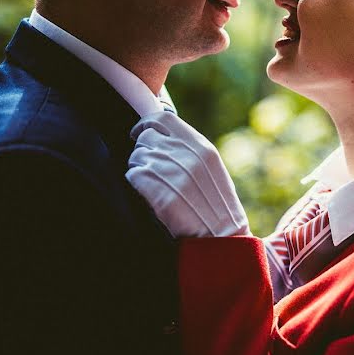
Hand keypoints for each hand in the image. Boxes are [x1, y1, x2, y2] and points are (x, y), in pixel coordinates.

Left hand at [126, 111, 249, 237]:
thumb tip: (163, 135)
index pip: (163, 119)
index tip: (138, 133)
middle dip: (142, 150)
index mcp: (201, 147)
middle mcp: (186, 155)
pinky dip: (136, 182)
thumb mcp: (212, 168)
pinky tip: (148, 192)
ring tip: (153, 182)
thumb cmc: (217, 204)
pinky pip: (133, 174)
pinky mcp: (158, 191)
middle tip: (149, 167)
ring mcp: (171, 172)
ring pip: (136, 156)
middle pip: (146, 137)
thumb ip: (191, 149)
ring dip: (139, 167)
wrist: (220, 235)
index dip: (146, 124)